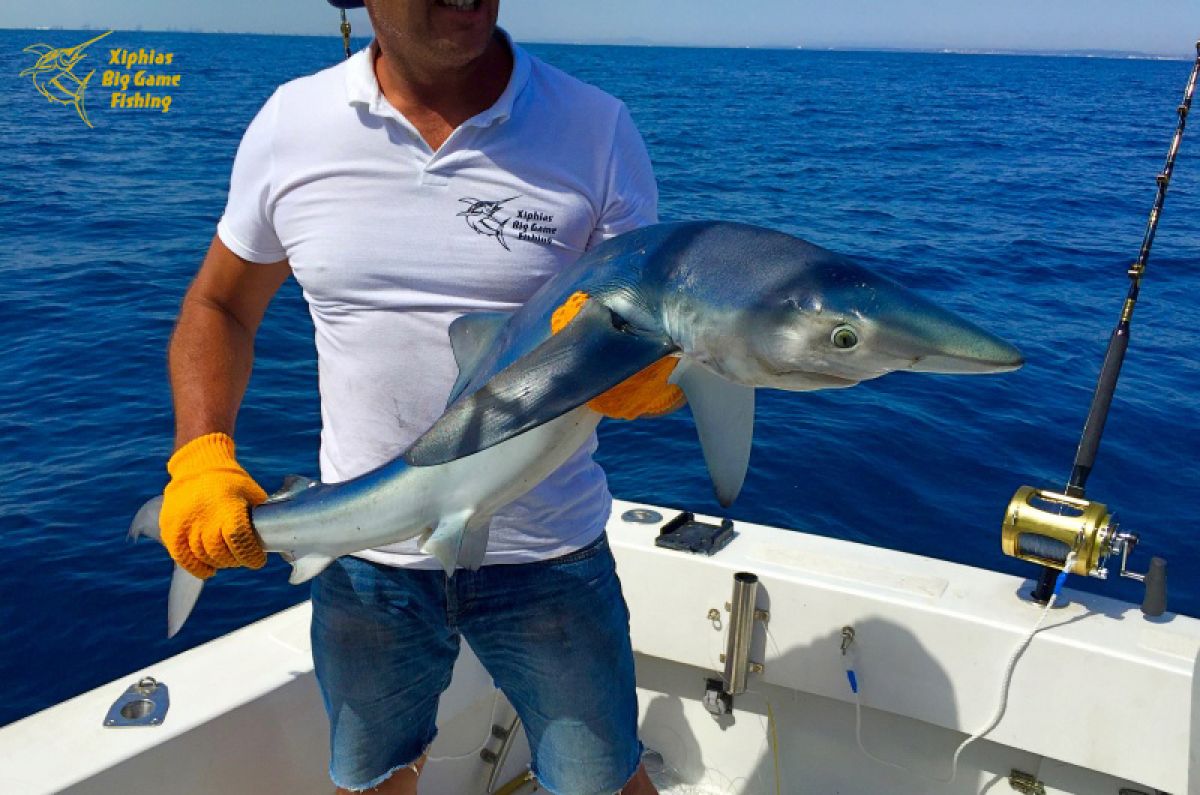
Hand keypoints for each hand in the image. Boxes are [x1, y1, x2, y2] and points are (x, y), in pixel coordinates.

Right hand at [160, 433, 267, 578]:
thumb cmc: (231, 483)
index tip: (258, 560)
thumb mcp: (251, 493)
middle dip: (235, 560)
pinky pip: (182, 557)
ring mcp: (184, 524)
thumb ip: (259, 516)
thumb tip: (274, 539)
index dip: (250, 555)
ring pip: (203, 556)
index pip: (239, 539)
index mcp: (227, 506)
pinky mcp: (170, 529)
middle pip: (220, 552)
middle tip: (242, 557)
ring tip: (227, 559)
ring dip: (219, 563)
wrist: (197, 466)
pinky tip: (209, 569)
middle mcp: (203, 517)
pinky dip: (197, 568)